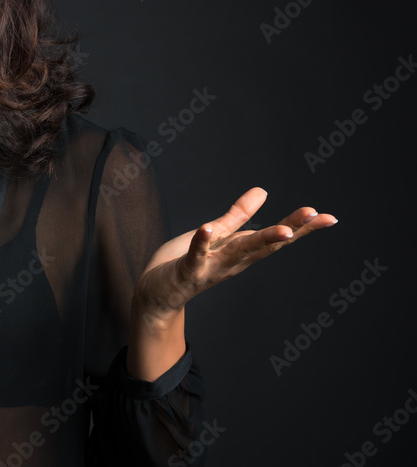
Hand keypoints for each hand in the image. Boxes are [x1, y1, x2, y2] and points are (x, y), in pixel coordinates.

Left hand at [134, 187, 337, 321]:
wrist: (156, 294)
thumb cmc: (187, 262)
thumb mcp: (217, 234)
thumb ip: (237, 216)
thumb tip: (263, 191)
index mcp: (241, 250)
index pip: (275, 237)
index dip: (301, 227)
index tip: (329, 217)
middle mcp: (232, 261)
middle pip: (266, 244)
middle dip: (291, 230)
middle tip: (317, 216)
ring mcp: (210, 267)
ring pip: (239, 252)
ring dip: (262, 240)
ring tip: (284, 230)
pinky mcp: (186, 270)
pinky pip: (195, 254)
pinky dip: (201, 242)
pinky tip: (207, 228)